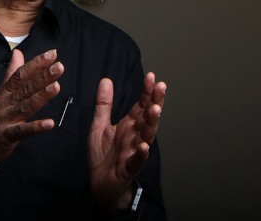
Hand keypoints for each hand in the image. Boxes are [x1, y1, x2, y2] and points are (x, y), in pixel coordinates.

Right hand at [0, 49, 61, 175]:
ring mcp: (5, 119)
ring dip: (41, 96)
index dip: (36, 64)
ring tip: (55, 87)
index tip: (51, 54)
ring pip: (25, 106)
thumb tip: (18, 53)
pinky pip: (21, 131)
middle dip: (42, 76)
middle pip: (25, 88)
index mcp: (5, 92)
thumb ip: (11, 73)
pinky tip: (49, 123)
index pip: (21, 74)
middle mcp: (5, 103)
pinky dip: (35, 127)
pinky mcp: (6, 136)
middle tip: (58, 67)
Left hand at [87, 72, 166, 211]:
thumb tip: (106, 79)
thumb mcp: (99, 125)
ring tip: (155, 109)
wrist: (99, 184)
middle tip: (161, 87)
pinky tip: (143, 146)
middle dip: (154, 102)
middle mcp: (135, 136)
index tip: (151, 76)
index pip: (141, 105)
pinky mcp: (128, 168)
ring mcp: (134, 152)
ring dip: (151, 123)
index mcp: (129, 125)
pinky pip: (136, 161)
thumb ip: (104, 104)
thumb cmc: (103, 154)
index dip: (146, 91)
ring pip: (146, 136)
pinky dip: (141, 154)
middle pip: (148, 117)